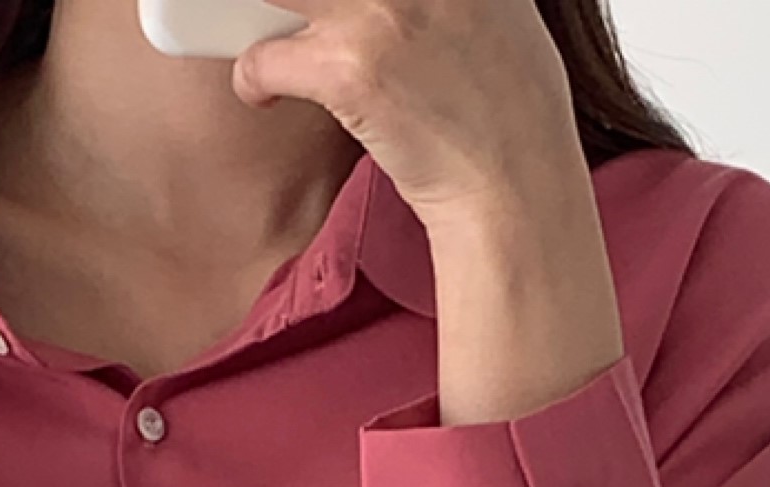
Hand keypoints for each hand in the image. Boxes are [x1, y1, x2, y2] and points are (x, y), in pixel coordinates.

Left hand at [233, 0, 625, 421]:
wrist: (514, 185)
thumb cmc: (510, 109)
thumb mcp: (496, 9)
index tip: (330, 8)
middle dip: (298, 2)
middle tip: (289, 15)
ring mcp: (379, 10)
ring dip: (261, 13)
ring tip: (270, 39)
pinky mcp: (349, 69)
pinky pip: (264, 57)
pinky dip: (255, 78)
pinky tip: (267, 92)